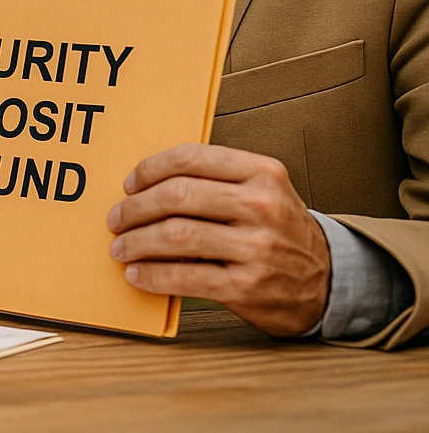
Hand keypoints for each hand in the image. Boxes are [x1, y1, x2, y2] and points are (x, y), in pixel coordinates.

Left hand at [108, 143, 330, 336]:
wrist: (328, 281)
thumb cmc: (279, 231)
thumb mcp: (262, 191)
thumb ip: (215, 180)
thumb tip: (146, 186)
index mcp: (262, 172)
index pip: (191, 158)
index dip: (150, 169)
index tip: (129, 184)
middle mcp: (261, 206)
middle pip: (177, 196)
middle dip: (135, 208)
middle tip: (116, 219)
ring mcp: (256, 247)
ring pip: (176, 236)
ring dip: (136, 242)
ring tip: (121, 248)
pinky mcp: (248, 286)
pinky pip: (186, 277)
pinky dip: (153, 276)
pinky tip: (137, 275)